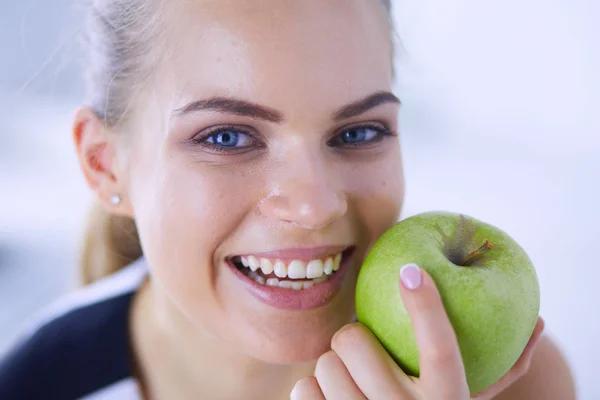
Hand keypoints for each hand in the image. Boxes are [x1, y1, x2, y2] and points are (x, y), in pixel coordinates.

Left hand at [291, 264, 544, 399]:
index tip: (411, 269)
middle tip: (362, 344)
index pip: (441, 347)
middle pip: (355, 340)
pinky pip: (303, 389)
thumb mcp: (470, 399)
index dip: (426, 305)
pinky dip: (311, 389)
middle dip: (354, 336)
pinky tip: (329, 399)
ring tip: (350, 378)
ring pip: (325, 362)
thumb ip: (502, 368)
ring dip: (334, 365)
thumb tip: (538, 323)